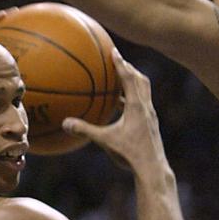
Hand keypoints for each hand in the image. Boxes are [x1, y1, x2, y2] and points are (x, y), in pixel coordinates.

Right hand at [61, 49, 162, 170]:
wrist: (153, 169)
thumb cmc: (130, 154)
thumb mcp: (105, 141)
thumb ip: (85, 130)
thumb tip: (65, 123)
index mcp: (137, 106)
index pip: (128, 78)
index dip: (120, 63)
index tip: (114, 51)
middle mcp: (146, 108)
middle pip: (140, 80)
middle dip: (129, 68)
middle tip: (118, 60)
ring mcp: (151, 116)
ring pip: (144, 91)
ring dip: (133, 82)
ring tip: (122, 79)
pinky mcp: (151, 125)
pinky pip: (142, 104)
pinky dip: (133, 99)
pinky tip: (123, 107)